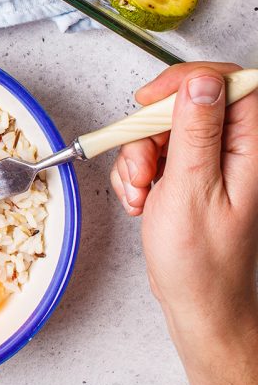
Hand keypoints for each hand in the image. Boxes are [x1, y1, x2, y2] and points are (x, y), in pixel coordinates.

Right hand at [111, 62, 257, 384]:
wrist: (196, 302)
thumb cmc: (201, 261)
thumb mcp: (191, 190)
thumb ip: (196, 132)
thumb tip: (201, 82)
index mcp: (249, 149)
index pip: (229, 83)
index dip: (188, 82)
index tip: (152, 101)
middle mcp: (234, 151)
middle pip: (187, 105)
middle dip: (151, 131)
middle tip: (143, 164)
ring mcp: (210, 163)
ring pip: (164, 129)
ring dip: (138, 157)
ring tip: (141, 192)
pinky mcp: (189, 174)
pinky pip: (154, 153)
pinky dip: (137, 173)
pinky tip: (141, 199)